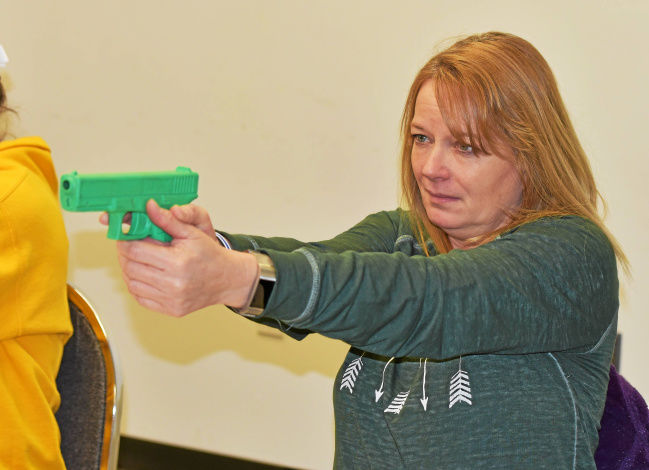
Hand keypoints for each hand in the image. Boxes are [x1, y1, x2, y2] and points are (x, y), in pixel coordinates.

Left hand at [110, 200, 257, 315]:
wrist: (227, 279)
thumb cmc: (209, 254)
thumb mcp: (192, 232)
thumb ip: (168, 220)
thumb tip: (149, 206)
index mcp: (177, 262)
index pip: (135, 250)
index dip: (125, 241)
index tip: (125, 237)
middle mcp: (173, 283)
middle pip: (130, 268)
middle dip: (124, 255)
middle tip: (128, 247)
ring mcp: (172, 299)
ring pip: (132, 284)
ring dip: (129, 270)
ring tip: (136, 260)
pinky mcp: (171, 310)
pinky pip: (141, 298)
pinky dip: (137, 286)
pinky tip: (143, 275)